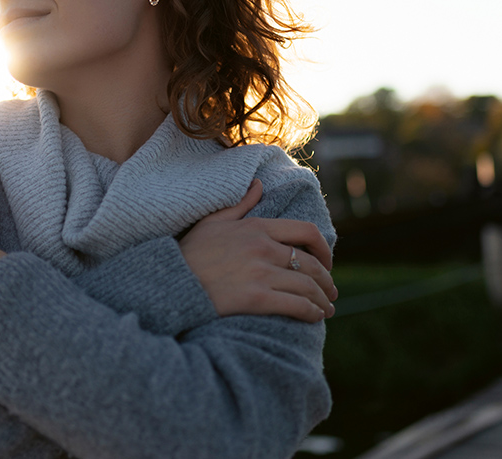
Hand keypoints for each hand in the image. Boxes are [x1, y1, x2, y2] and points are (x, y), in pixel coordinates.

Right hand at [179, 179, 336, 321]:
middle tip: (330, 291)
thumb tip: (258, 184)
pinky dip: (312, 312)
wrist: (170, 282)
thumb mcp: (212, 222)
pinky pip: (296, 305)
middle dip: (326, 280)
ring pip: (308, 286)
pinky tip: (314, 317)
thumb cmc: (189, 253)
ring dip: (322, 300)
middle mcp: (263, 248)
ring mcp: (260, 273)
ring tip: (326, 308)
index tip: (327, 262)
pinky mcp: (256, 298)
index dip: (323, 248)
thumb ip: (240, 205)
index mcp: (256, 227)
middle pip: (311, 263)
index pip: (305, 232)